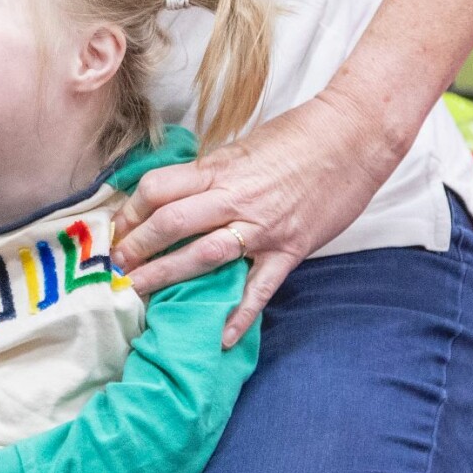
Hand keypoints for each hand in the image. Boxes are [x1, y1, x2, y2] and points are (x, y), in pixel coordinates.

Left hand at [110, 91, 397, 346]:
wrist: (355, 134)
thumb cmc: (299, 135)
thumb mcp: (242, 147)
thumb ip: (211, 173)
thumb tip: (178, 193)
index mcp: (218, 169)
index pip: (156, 190)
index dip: (129, 211)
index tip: (117, 227)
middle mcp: (234, 199)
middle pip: (169, 224)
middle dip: (135, 248)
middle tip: (117, 266)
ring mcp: (261, 227)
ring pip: (202, 256)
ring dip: (165, 276)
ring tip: (138, 291)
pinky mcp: (289, 249)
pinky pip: (259, 289)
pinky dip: (240, 316)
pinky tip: (221, 337)